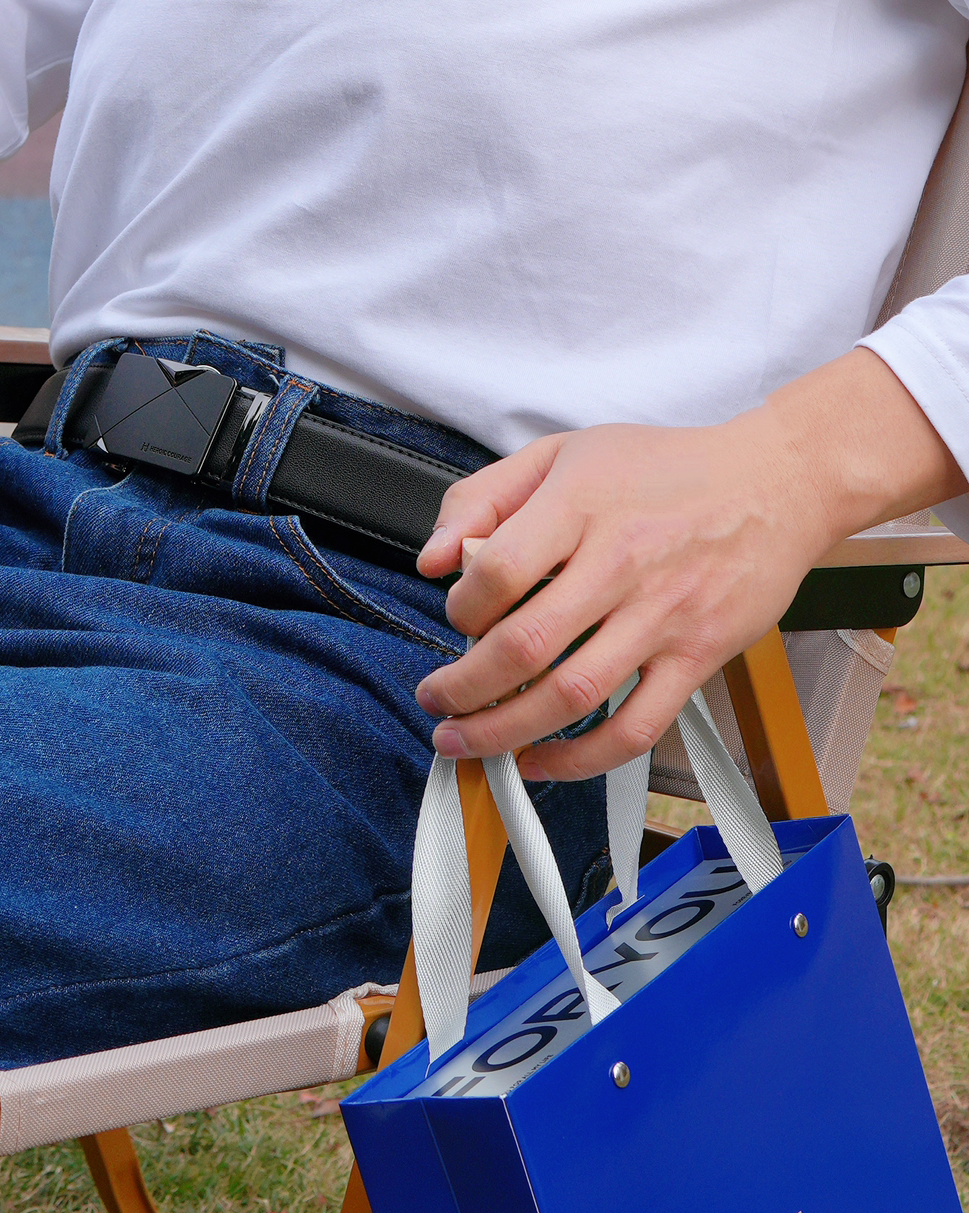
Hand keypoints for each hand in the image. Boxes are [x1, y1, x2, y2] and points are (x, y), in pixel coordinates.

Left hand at [414, 350, 964, 779]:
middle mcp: (621, 562)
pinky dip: (581, 758)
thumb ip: (483, 498)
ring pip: (572, 695)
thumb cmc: (667, 469)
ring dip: (504, 731)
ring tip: (466, 739)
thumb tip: (434, 559)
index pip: (497, 571)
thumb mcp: (563, 453)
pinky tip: (541, 760)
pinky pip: (636, 726)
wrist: (778, 482)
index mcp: (581, 505)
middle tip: (436, 701)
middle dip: (463, 688)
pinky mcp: (699, 655)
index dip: (460, 607)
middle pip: (525, 645)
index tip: (457, 618)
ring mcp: (664, 615)